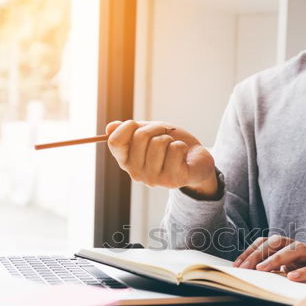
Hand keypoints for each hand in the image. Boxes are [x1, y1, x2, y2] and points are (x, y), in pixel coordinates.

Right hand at [105, 120, 219, 198]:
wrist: (195, 161)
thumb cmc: (170, 145)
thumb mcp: (149, 134)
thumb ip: (131, 131)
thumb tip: (110, 127)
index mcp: (126, 161)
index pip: (114, 141)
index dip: (127, 126)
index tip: (139, 124)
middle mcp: (136, 173)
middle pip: (139, 136)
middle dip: (156, 128)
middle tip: (165, 134)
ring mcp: (153, 179)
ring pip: (159, 142)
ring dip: (170, 138)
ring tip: (173, 147)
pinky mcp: (172, 180)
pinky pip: (175, 149)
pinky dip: (181, 145)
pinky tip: (182, 156)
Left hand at [233, 235, 305, 284]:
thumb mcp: (287, 281)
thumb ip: (271, 275)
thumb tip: (244, 276)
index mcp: (290, 251)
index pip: (268, 243)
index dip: (251, 251)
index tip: (237, 266)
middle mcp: (303, 251)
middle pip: (279, 242)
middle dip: (260, 253)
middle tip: (246, 268)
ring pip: (298, 248)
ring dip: (278, 257)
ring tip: (263, 269)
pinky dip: (305, 271)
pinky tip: (292, 278)